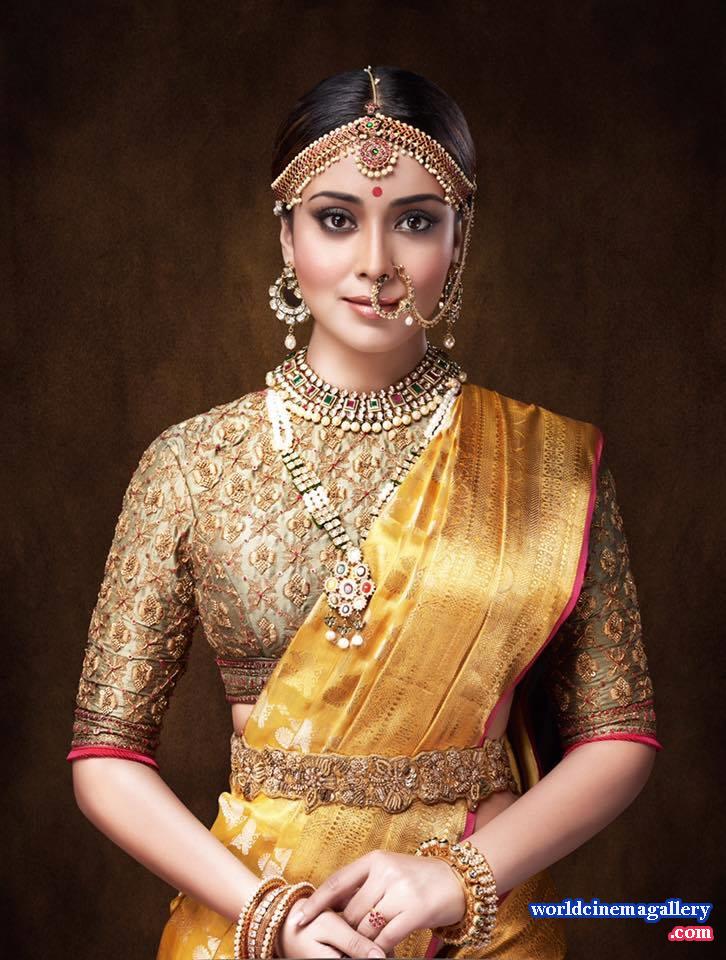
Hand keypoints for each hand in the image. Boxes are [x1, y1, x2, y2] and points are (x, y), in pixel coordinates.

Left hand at [287, 851, 466, 954]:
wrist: (460, 879)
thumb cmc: (420, 877)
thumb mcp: (390, 871)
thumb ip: (365, 885)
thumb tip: (332, 907)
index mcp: (375, 859)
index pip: (337, 883)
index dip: (316, 903)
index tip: (299, 919)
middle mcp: (386, 872)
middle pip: (351, 912)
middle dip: (347, 931)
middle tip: (347, 942)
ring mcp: (402, 890)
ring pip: (366, 927)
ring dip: (363, 943)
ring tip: (365, 949)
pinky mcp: (416, 911)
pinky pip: (385, 938)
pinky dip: (379, 950)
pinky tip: (380, 954)